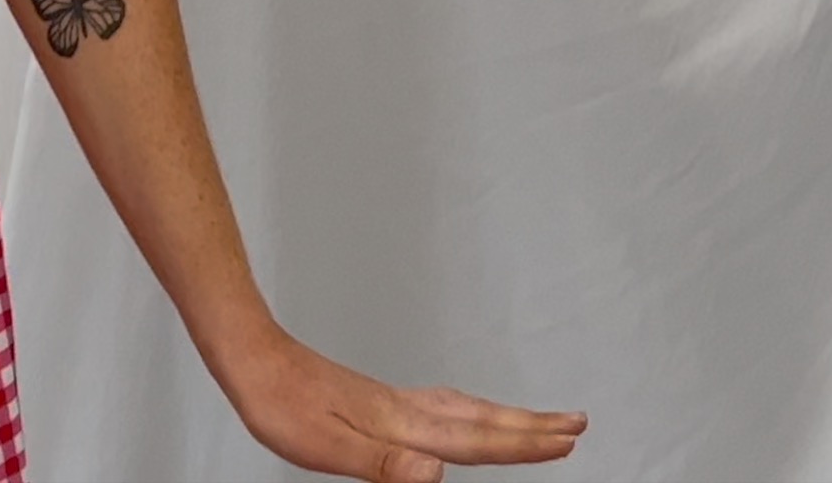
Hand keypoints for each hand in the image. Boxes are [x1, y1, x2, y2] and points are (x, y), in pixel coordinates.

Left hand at [215, 325, 584, 481]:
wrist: (254, 361)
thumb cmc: (281, 406)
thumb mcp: (325, 447)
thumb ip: (382, 464)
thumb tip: (436, 475)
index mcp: (400, 425)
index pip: (473, 440)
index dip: (522, 445)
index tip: (566, 442)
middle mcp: (406, 410)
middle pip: (482, 419)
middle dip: (532, 427)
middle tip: (578, 425)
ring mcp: (395, 402)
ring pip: (467, 409)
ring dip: (508, 417)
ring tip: (540, 422)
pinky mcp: (380, 400)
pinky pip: (444, 406)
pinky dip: (472, 411)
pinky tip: (467, 415)